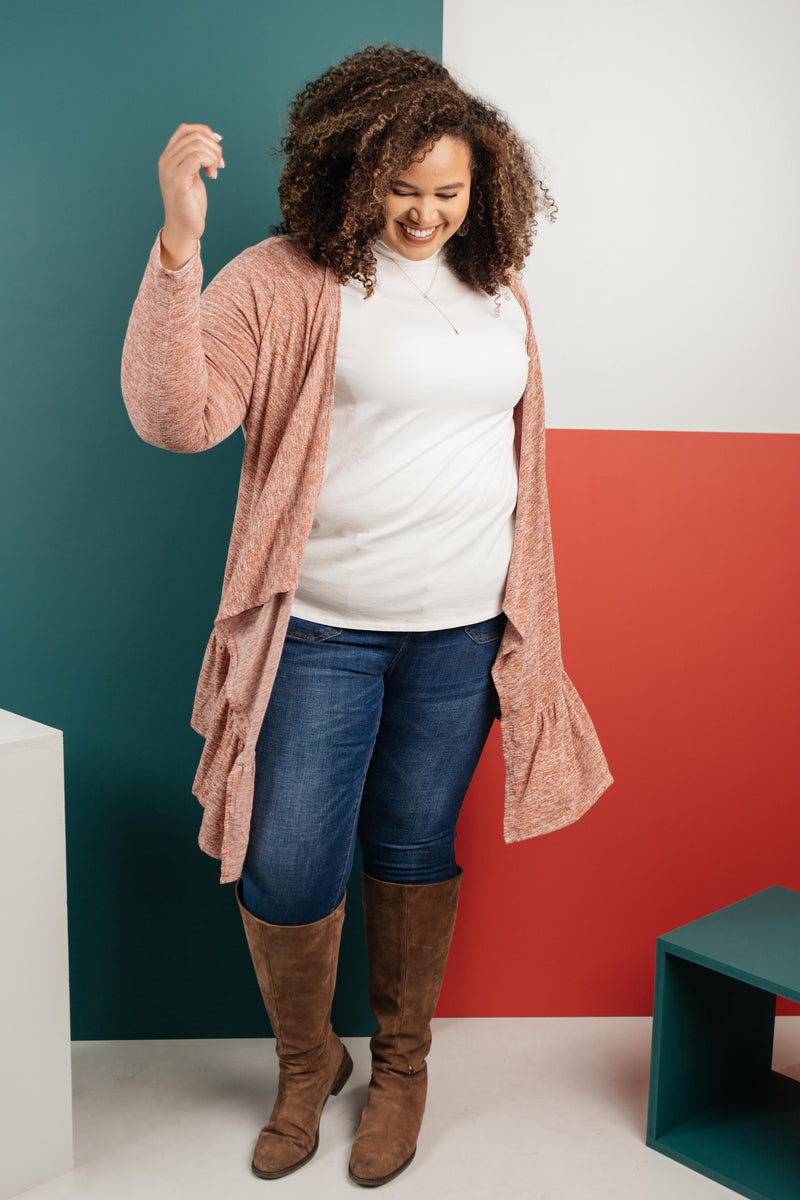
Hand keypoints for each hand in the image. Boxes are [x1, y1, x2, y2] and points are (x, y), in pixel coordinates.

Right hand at [157, 123, 224, 267]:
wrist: (183, 228)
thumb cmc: (190, 204)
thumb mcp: (193, 174)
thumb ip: (196, 157)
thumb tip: (214, 139)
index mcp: (168, 157)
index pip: (185, 130)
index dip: (204, 131)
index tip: (218, 143)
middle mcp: (166, 160)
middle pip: (194, 136)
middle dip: (214, 147)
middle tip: (219, 164)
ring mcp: (170, 169)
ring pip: (198, 145)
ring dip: (214, 155)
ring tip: (215, 171)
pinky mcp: (179, 180)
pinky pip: (197, 157)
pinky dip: (210, 162)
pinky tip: (212, 175)